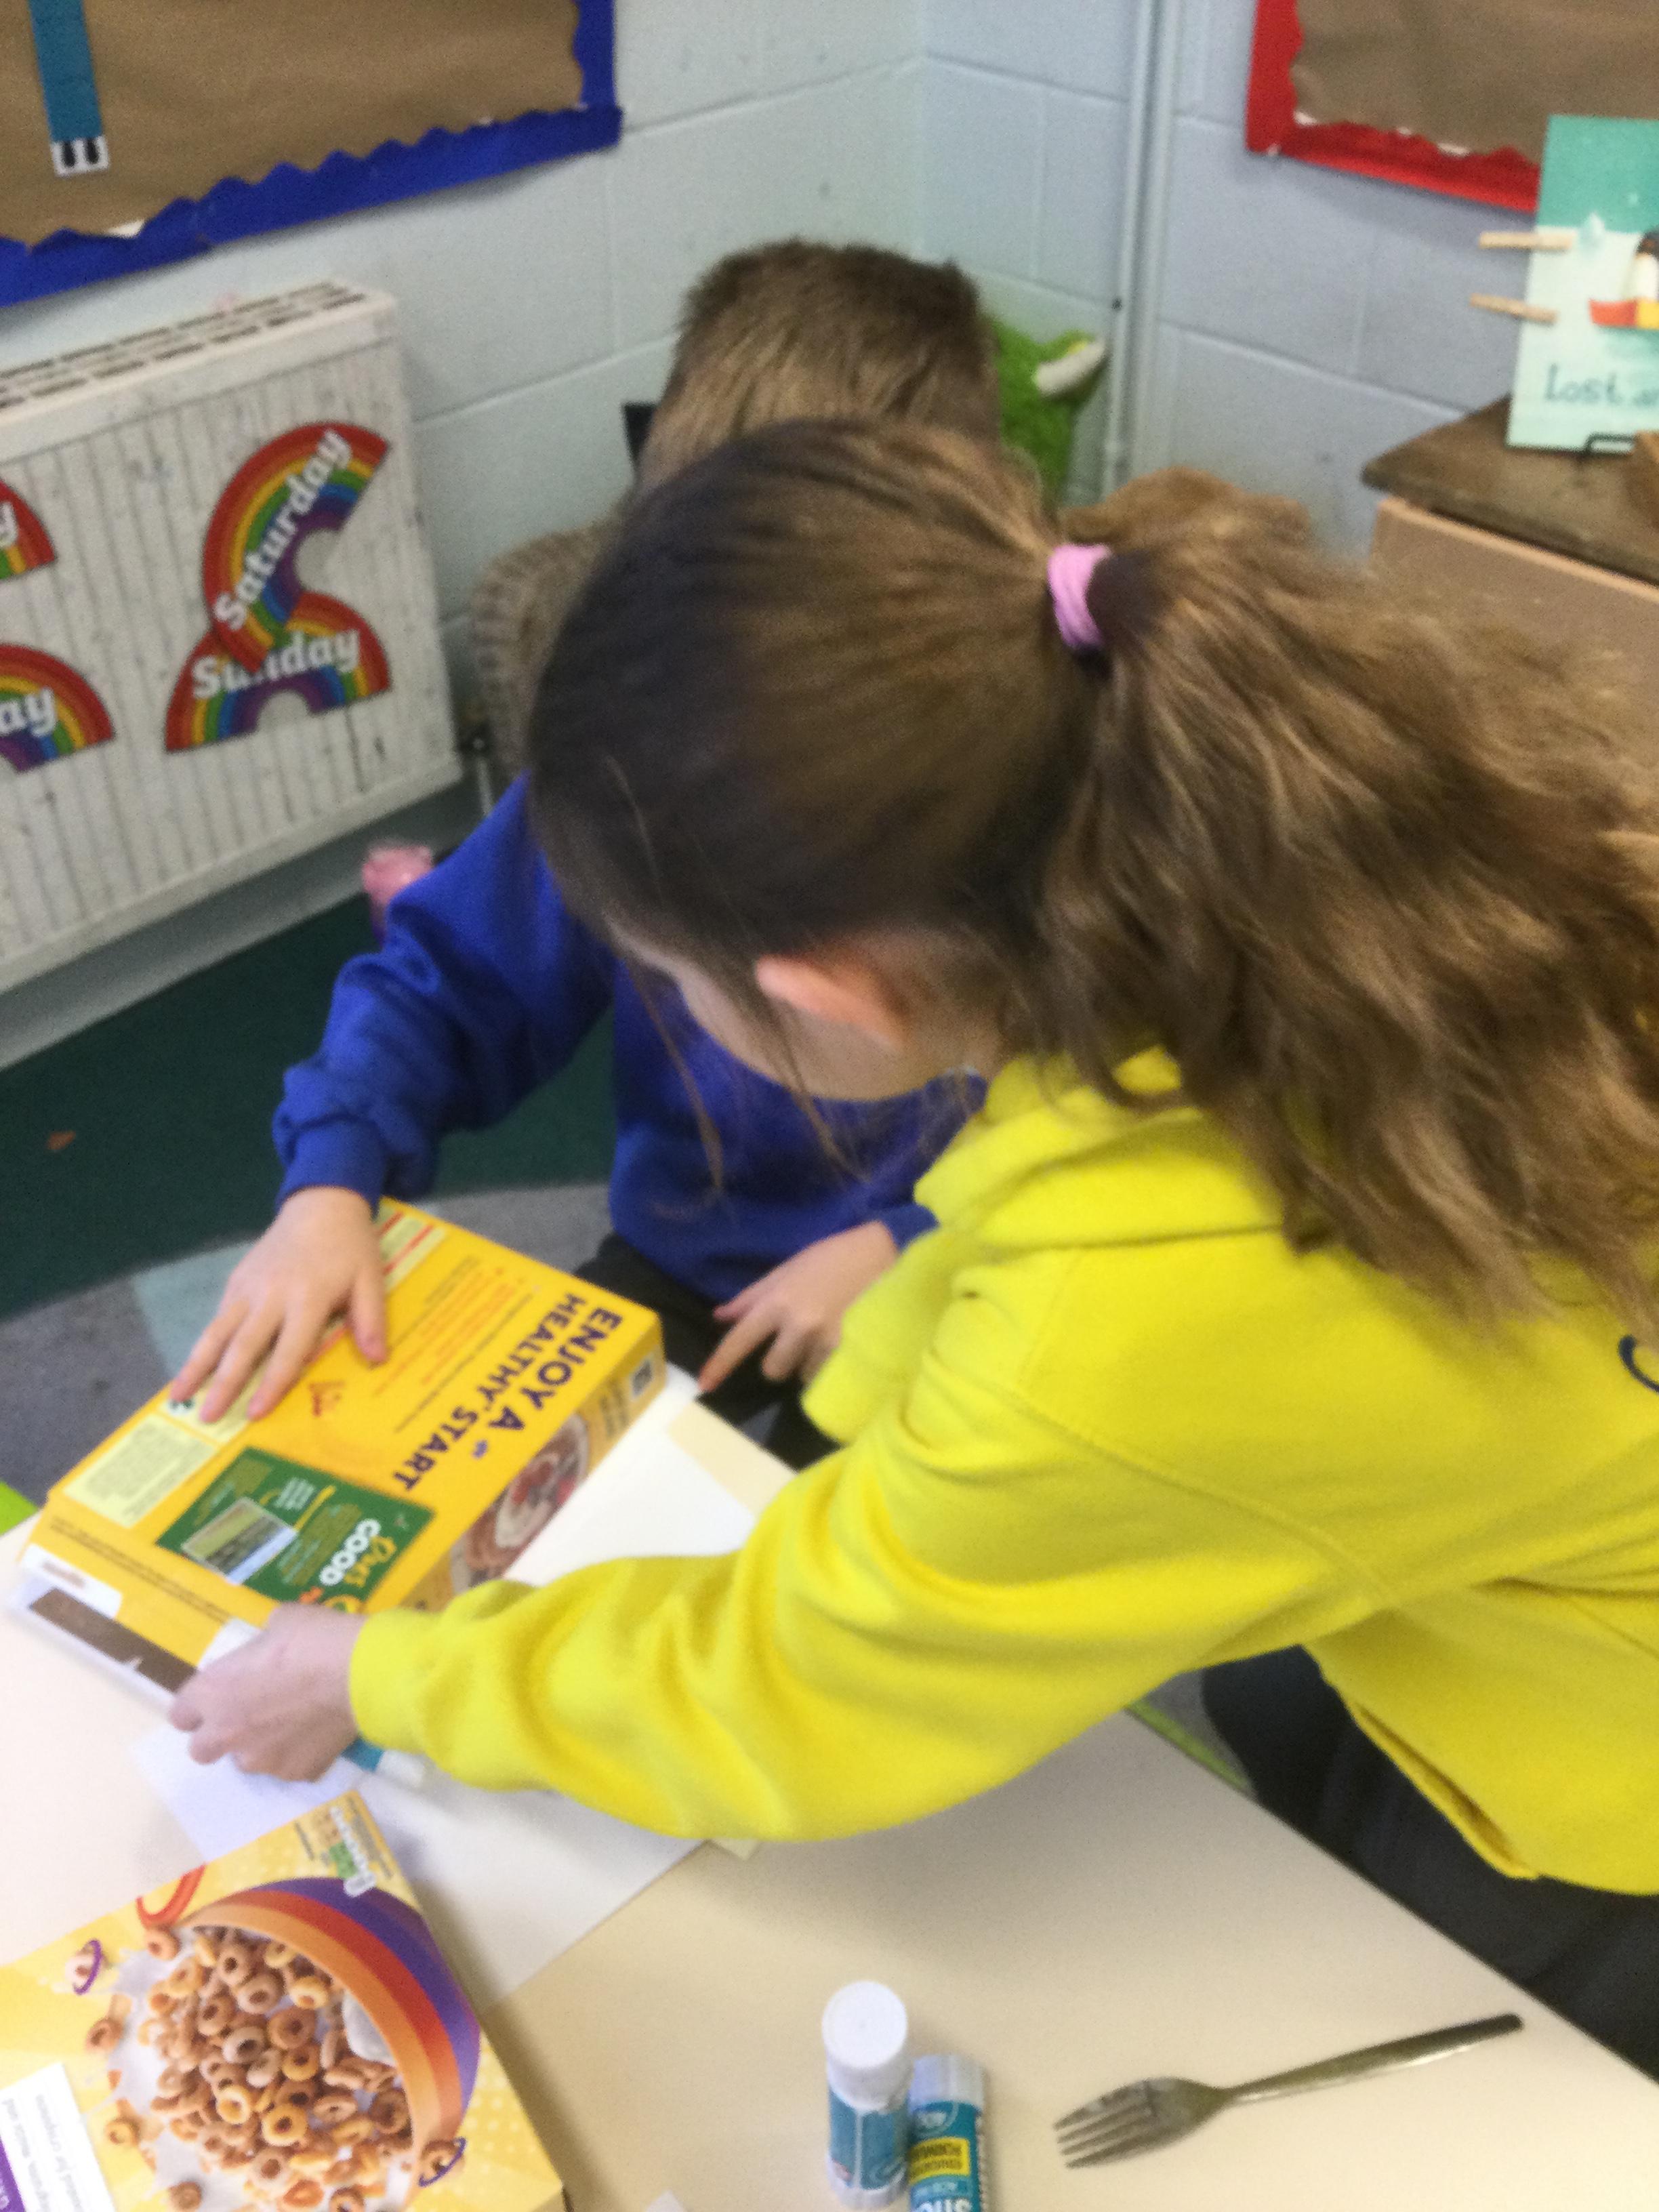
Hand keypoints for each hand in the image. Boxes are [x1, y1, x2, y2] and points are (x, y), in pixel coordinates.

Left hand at [169, 1606, 362, 1779]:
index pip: (181, 1714)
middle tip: (250, 1714)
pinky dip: (300, 1752)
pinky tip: (319, 1730)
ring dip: (262, 1744)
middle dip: (221, 1735)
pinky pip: (290, 1765)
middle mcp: (227, 1733)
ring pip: (250, 1760)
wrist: (358, 1672)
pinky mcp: (296, 1773)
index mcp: (212, 1693)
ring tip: (295, 1720)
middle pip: (202, 1750)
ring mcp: (261, 1759)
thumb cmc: (311, 1637)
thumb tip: (270, 1650)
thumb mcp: (277, 1625)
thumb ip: (260, 1649)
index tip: (220, 1693)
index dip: (199, 1704)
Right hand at [171, 1187, 385, 1421]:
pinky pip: (218, 1318)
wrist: (320, 1204)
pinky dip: (203, 1345)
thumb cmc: (350, 1247)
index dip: (271, 1383)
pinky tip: (192, 1367)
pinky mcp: (236, 1280)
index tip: (255, 1413)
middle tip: (207, 1417)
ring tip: (178, 1397)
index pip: (288, 1350)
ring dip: (196, 1366)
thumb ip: (371, 1319)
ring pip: (217, 1333)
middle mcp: (271, 1295)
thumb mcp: (370, 1278)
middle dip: (223, 1384)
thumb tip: (378, 1359)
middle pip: (243, 1346)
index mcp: (307, 1298)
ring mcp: (249, 1287)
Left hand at [701, 1221, 897, 1393]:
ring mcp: (827, 1340)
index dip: (720, 1364)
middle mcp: (798, 1324)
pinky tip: (841, 1342)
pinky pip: (828, 1375)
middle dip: (780, 1360)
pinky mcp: (852, 1351)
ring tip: (826, 1337)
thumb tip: (720, 1316)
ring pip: (802, 1376)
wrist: (886, 1253)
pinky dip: (829, 1365)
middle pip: (772, 1369)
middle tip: (797, 1340)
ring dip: (807, 1363)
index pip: (740, 1339)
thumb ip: (753, 1296)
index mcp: (778, 1300)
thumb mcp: (788, 1269)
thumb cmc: (833, 1258)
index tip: (704, 1385)